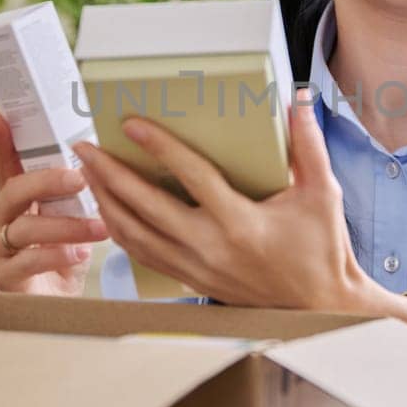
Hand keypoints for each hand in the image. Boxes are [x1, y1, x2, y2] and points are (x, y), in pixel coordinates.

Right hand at [0, 110, 109, 294]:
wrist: (63, 306)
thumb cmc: (67, 257)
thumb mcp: (75, 218)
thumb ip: (76, 193)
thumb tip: (99, 161)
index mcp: (16, 202)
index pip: (5, 165)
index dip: (0, 141)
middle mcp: (0, 221)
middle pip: (13, 191)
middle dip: (47, 181)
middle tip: (80, 178)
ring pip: (24, 227)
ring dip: (65, 225)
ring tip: (98, 227)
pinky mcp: (5, 278)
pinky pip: (27, 261)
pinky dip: (55, 255)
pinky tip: (79, 253)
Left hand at [72, 99, 374, 310]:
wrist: (318, 306)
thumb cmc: (321, 249)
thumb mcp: (322, 194)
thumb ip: (308, 145)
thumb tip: (299, 100)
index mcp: (241, 223)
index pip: (192, 177)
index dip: (160, 148)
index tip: (132, 125)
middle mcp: (211, 247)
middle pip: (145, 207)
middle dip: (109, 174)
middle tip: (84, 146)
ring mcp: (196, 267)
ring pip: (135, 234)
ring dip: (106, 202)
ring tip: (87, 173)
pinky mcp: (191, 280)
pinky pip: (143, 254)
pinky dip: (119, 231)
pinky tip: (107, 210)